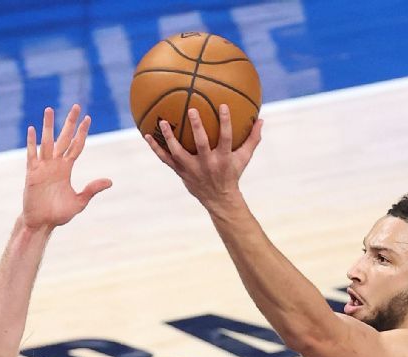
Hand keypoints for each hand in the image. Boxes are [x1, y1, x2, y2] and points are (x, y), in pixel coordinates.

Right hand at [21, 105, 112, 229]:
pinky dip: (32, 142)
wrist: (41, 223)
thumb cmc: (58, 214)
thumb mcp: (79, 202)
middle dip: (70, 122)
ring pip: (47, 142)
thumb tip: (110, 181)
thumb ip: (92, 189)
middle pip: (64, 138)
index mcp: (66, 168)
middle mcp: (55, 164)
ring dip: (48, 126)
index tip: (88, 118)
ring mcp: (43, 167)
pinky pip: (32, 155)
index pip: (76, 146)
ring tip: (49, 109)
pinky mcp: (32, 173)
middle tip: (76, 106)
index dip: (82, 133)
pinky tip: (32, 129)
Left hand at [145, 104, 262, 206]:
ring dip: (170, 137)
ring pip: (179, 152)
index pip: (226, 138)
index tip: (223, 105)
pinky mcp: (181, 172)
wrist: (219, 200)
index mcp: (223, 158)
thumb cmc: (232, 174)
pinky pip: (165, 159)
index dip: (225, 122)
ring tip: (163, 121)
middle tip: (192, 109)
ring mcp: (192, 169)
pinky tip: (146, 135)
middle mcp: (207, 163)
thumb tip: (261, 119)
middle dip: (197, 127)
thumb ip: (252, 139)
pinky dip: (156, 148)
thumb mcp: (244, 158)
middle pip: (201, 144)